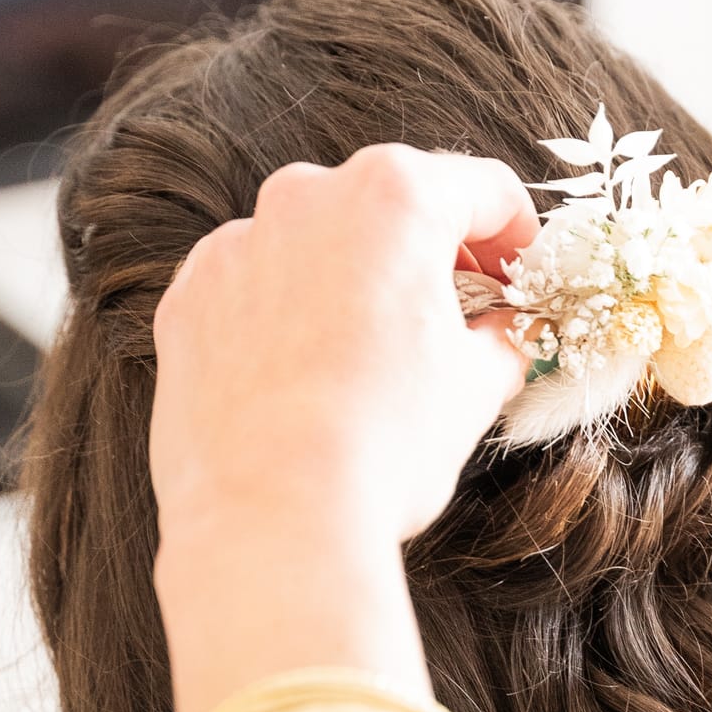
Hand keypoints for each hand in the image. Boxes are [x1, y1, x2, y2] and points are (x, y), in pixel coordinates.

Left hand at [150, 145, 538, 562]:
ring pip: (316, 242)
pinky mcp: (188, 298)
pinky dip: (287, 314)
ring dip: (353, 281)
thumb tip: (508, 333)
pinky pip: (254, 287)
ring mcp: (237, 246)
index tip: (522, 278)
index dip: (519, 237)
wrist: (270, 521)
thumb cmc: (383, 446)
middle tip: (460, 315)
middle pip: (392, 204)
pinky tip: (308, 376)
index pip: (484, 190)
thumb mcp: (477, 387)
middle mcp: (306, 197)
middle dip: (431, 254)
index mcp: (395, 197)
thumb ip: (502, 338)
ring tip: (374, 355)